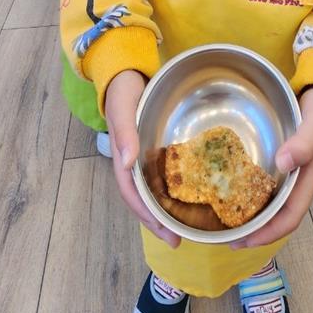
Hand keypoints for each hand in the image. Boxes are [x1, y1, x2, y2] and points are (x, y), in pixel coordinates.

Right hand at [105, 70, 180, 246]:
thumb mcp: (122, 108)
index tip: (167, 234)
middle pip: (145, 200)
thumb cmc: (123, 90)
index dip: (149, 217)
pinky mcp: (156, 148)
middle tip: (179, 241)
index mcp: (123, 158)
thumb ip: (124, 133)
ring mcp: (144, 157)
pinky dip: (173, 188)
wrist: (127, 72)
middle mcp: (134, 162)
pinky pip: (164, 173)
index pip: (134, 196)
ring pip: (155, 190)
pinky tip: (190, 194)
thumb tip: (129, 163)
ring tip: (186, 226)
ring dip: (166, 209)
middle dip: (160, 222)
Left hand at [230, 86, 312, 249]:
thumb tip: (283, 163)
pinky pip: (262, 182)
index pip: (288, 219)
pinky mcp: (279, 161)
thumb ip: (304, 143)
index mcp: (307, 182)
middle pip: (275, 216)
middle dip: (253, 231)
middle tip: (224, 236)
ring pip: (268, 202)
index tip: (242, 241)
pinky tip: (230, 187)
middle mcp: (296, 183)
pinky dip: (248, 191)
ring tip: (222, 219)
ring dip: (249, 214)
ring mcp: (287, 173)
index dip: (267, 234)